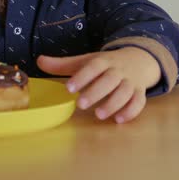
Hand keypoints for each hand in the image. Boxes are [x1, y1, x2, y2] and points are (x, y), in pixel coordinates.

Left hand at [37, 47, 159, 122]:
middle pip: (110, 79)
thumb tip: (39, 61)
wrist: (139, 59)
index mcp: (103, 61)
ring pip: (126, 91)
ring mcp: (131, 81)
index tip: (69, 87)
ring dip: (114, 103)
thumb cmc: (106, 64)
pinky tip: (119, 120)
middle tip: (80, 104)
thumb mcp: (86, 61)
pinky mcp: (140, 92)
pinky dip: (131, 111)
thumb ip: (63, 64)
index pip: (94, 66)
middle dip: (96, 92)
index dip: (82, 76)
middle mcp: (118, 71)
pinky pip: (139, 101)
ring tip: (99, 115)